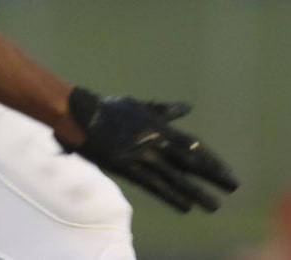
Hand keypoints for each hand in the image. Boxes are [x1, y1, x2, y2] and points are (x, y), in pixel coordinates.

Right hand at [58, 87, 238, 212]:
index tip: (226, 172)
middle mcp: (153, 139)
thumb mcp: (138, 106)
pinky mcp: (126, 165)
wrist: (80, 114)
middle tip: (233, 187)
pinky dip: (170, 195)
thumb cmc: (108, 109)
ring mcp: (140, 153)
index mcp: (157, 125)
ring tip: (214, 205)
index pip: (191, 145)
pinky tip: (185, 206)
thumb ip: (163, 110)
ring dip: (196, 191)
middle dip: (212, 174)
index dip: (210, 159)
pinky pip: (152, 183)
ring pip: (174, 175)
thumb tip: (187, 108)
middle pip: (188, 160)